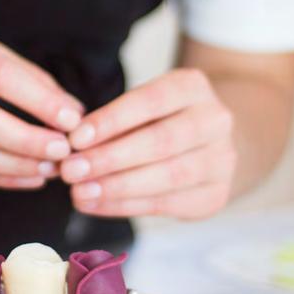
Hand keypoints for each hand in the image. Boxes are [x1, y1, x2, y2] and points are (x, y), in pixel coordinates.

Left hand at [60, 69, 237, 219]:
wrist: (207, 142)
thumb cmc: (160, 119)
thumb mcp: (142, 106)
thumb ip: (112, 122)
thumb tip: (72, 146)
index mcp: (193, 86)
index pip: (150, 101)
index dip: (111, 121)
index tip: (75, 138)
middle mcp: (215, 120)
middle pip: (160, 141)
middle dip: (109, 158)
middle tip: (71, 170)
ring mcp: (222, 159)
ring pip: (167, 176)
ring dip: (117, 187)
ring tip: (80, 192)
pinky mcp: (217, 194)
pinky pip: (167, 204)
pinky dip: (126, 206)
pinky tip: (96, 204)